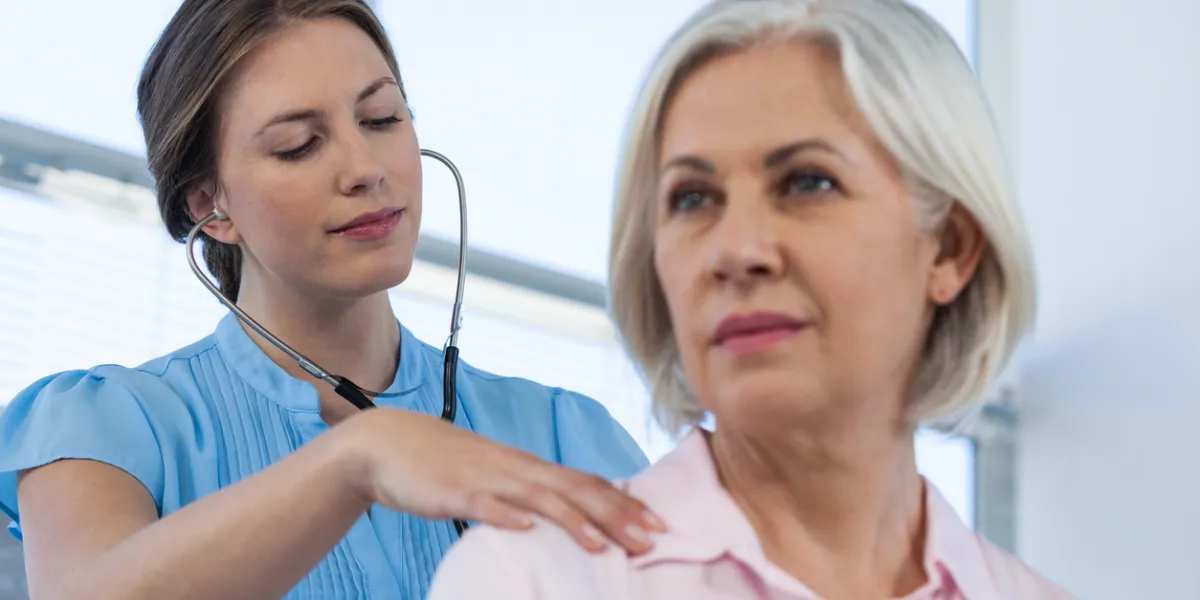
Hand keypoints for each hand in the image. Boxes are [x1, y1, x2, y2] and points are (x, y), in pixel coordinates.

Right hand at [336, 408, 666, 553]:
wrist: (386, 442)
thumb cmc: (443, 464)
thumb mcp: (493, 477)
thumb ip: (525, 493)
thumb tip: (562, 515)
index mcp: (526, 466)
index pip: (585, 482)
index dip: (623, 502)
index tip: (657, 524)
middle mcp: (514, 468)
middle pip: (574, 490)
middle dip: (615, 515)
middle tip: (651, 539)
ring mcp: (485, 478)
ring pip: (537, 498)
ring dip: (573, 521)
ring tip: (603, 545)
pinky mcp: (453, 492)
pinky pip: (483, 505)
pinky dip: (506, 516)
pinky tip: (526, 528)